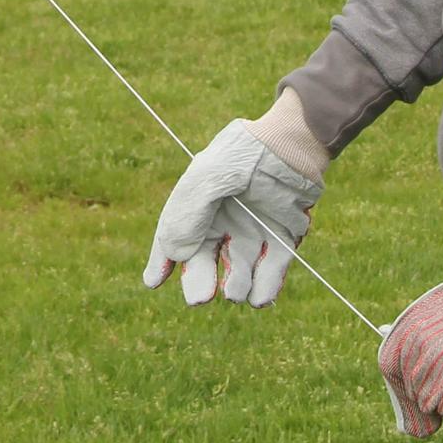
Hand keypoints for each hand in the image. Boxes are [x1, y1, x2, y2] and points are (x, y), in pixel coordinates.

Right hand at [143, 105, 323, 307]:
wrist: (288, 145)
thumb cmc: (243, 155)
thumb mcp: (206, 179)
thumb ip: (187, 217)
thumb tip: (177, 256)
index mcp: (199, 208)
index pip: (174, 241)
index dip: (161, 263)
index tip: (154, 281)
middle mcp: (223, 225)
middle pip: (204, 265)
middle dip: (199, 285)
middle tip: (201, 297)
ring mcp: (253, 234)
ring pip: (239, 277)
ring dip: (234, 290)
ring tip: (234, 292)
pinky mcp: (282, 241)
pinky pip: (271, 273)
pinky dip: (265, 290)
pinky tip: (259, 297)